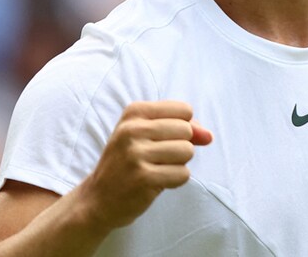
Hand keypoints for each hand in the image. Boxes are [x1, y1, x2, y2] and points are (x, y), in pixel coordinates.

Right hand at [79, 101, 212, 230]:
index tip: (167, 139)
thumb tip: (209, 136)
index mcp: (134, 112)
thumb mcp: (146, 135)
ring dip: (179, 164)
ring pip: (187, 151)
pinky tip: (157, 182)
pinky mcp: (144, 178)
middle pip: (187, 130)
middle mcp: (133, 129)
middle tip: (159, 158)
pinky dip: (175, 180)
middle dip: (181, 146)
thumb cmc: (127, 162)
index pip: (184, 110)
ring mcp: (136, 154)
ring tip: (158, 169)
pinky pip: (183, 174)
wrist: (98, 198)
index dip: (185, 127)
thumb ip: (180, 129)